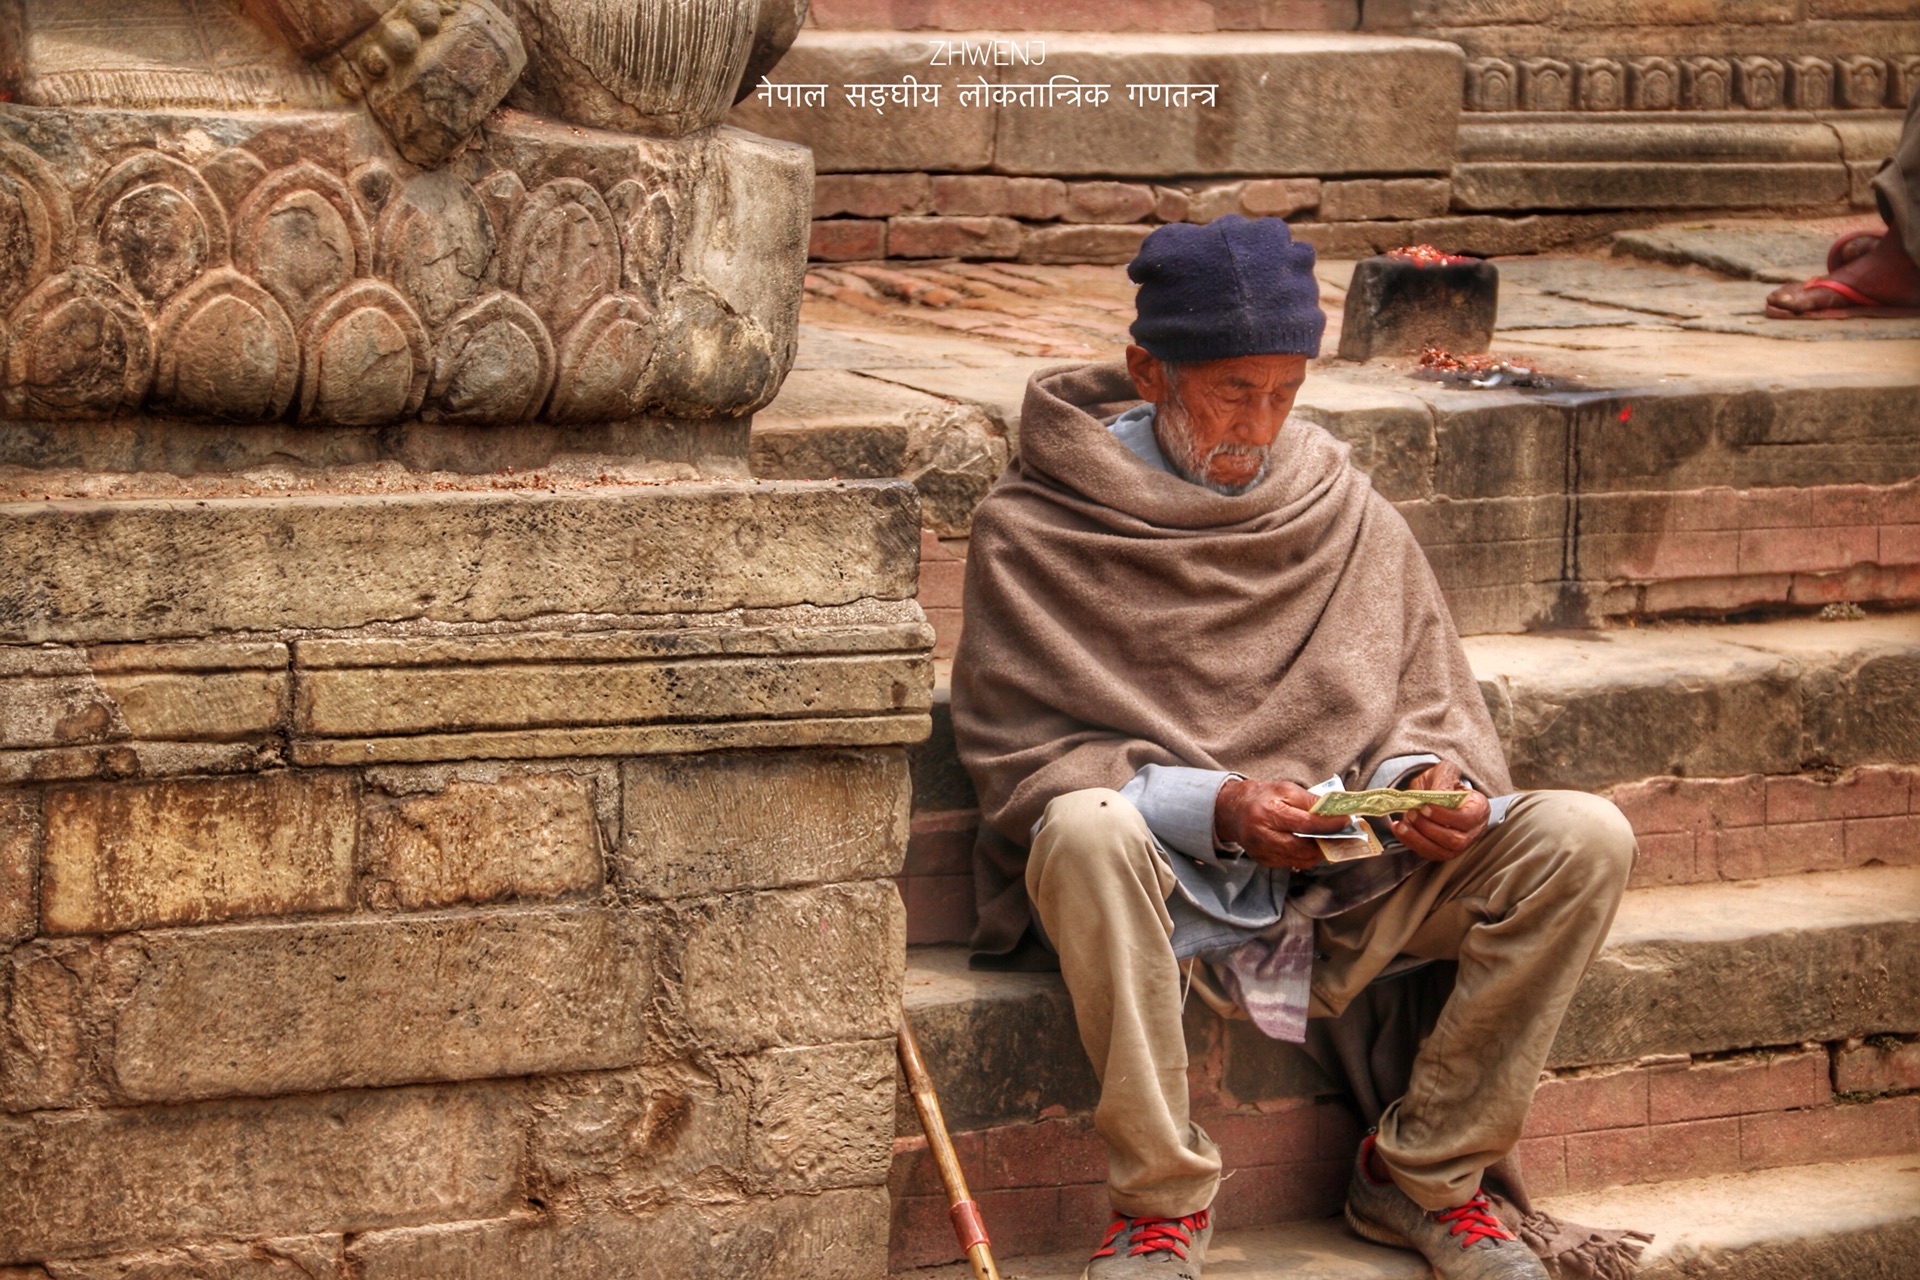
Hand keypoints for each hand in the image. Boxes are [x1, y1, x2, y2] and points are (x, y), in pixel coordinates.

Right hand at [1214, 778, 1351, 870]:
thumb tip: (1335, 811)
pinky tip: (1313, 846)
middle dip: (1327, 843)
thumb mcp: (1285, 789)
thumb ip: (1310, 801)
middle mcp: (1262, 835)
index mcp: (1267, 813)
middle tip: (1344, 836)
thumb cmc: (1262, 796)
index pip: (1305, 823)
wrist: (1233, 811)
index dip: (1329, 824)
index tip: (1346, 820)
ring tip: (1332, 841)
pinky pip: (1292, 863)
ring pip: (1300, 859)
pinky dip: (1306, 856)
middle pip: (1303, 847)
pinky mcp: (1264, 861)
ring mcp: (1262, 852)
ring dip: (1319, 852)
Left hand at [1387, 761, 1489, 861]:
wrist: (1435, 791)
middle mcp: (1473, 830)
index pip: (1468, 818)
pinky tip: (1400, 830)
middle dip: (1429, 828)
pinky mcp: (1444, 851)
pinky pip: (1429, 854)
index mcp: (1479, 808)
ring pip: (1442, 851)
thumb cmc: (1443, 782)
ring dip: (1418, 838)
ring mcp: (1460, 845)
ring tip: (1403, 823)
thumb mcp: (1444, 772)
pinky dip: (1412, 843)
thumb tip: (1436, 795)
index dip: (1445, 816)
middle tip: (1412, 813)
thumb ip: (1442, 780)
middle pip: (1455, 840)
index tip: (1425, 807)